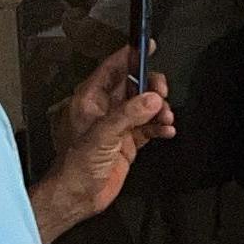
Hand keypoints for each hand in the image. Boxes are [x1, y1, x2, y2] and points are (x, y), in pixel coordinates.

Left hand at [35, 70, 174, 238]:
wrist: (78, 196)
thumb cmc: (76, 165)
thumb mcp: (103, 135)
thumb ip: (128, 114)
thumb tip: (152, 98)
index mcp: (90, 98)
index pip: (113, 68)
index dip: (130, 55)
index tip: (148, 47)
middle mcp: (105, 108)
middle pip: (134, 85)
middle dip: (152, 87)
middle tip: (162, 93)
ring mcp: (118, 124)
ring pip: (145, 105)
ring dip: (159, 109)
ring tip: (166, 118)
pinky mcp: (128, 141)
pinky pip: (150, 126)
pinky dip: (160, 126)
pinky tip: (167, 130)